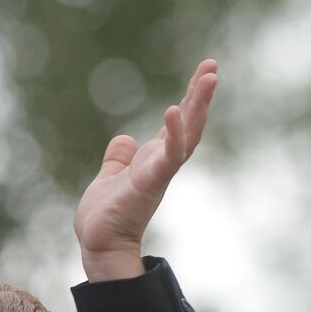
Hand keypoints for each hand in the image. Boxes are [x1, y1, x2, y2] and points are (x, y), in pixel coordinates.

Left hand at [74, 59, 218, 281]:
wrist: (99, 245)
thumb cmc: (105, 217)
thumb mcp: (110, 177)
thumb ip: (119, 158)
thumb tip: (124, 139)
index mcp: (153, 160)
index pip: (178, 123)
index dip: (190, 98)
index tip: (204, 71)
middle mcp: (161, 163)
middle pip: (189, 123)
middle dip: (200, 95)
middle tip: (211, 66)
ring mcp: (158, 173)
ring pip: (186, 135)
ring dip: (197, 107)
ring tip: (207, 79)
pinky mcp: (149, 183)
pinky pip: (167, 156)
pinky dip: (173, 134)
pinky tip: (174, 111)